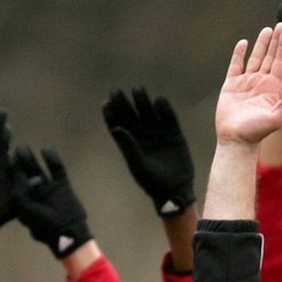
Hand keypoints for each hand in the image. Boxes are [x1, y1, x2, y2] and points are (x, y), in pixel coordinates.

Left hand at [11, 146, 92, 258]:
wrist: (66, 232)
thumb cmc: (42, 223)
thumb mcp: (23, 208)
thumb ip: (17, 190)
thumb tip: (15, 173)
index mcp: (23, 200)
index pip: (13, 182)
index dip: (8, 170)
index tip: (4, 158)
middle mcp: (35, 193)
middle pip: (25, 173)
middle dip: (19, 162)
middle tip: (15, 150)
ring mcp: (49, 188)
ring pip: (39, 169)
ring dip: (32, 158)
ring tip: (25, 148)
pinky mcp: (62, 185)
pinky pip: (57, 169)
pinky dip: (53, 159)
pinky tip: (46, 149)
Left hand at [103, 85, 196, 215]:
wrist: (175, 190)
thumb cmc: (152, 182)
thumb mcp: (138, 166)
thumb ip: (128, 147)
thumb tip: (116, 128)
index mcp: (129, 141)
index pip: (116, 122)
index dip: (111, 112)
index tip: (107, 102)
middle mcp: (141, 133)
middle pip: (129, 112)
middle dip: (123, 101)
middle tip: (116, 91)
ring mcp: (157, 130)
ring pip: (147, 109)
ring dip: (142, 99)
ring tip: (138, 91)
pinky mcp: (174, 131)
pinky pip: (168, 115)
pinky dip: (164, 107)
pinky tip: (159, 101)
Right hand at [214, 24, 281, 144]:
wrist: (236, 140)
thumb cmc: (257, 132)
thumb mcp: (277, 118)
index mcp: (273, 88)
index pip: (281, 62)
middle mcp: (261, 82)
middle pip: (270, 57)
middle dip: (275, 41)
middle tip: (281, 24)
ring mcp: (246, 83)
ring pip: (255, 58)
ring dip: (261, 44)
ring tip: (267, 30)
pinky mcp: (231, 85)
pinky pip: (236, 65)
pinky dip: (239, 54)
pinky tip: (244, 43)